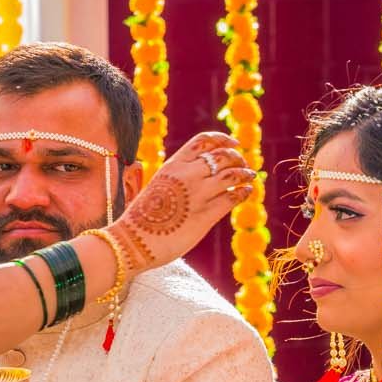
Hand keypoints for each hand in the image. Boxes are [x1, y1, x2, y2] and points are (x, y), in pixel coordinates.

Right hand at [107, 132, 255, 270]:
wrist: (132, 242)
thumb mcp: (158, 186)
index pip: (204, 141)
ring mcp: (198, 195)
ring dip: (245, 173)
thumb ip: (177, 178)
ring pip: (232, 174)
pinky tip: (246, 191)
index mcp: (173, 164)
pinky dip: (244, 191)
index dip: (223, 140)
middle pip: (223, 156)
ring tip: (250, 176)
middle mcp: (187, 175)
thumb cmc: (142, 218)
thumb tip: (196, 177)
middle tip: (243, 164)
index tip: (234, 143)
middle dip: (237, 158)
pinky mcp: (205, 216)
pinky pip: (233, 197)